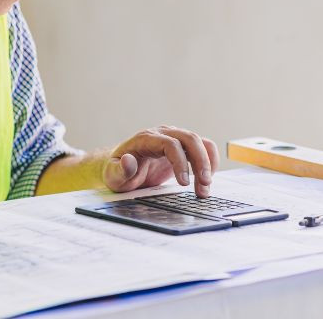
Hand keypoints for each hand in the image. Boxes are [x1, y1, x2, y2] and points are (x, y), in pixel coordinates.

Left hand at [102, 126, 219, 196]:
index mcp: (146, 139)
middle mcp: (163, 134)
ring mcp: (174, 138)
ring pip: (199, 142)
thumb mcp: (113, 175)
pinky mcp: (182, 147)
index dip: (180, 162)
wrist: (121, 167)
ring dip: (207, 163)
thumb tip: (127, 161)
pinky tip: (205, 179)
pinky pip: (202, 147)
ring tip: (205, 187)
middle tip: (204, 185)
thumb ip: (120, 170)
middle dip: (200, 161)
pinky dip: (209, 161)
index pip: (170, 144)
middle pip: (189, 139)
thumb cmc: (117, 171)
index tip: (184, 183)